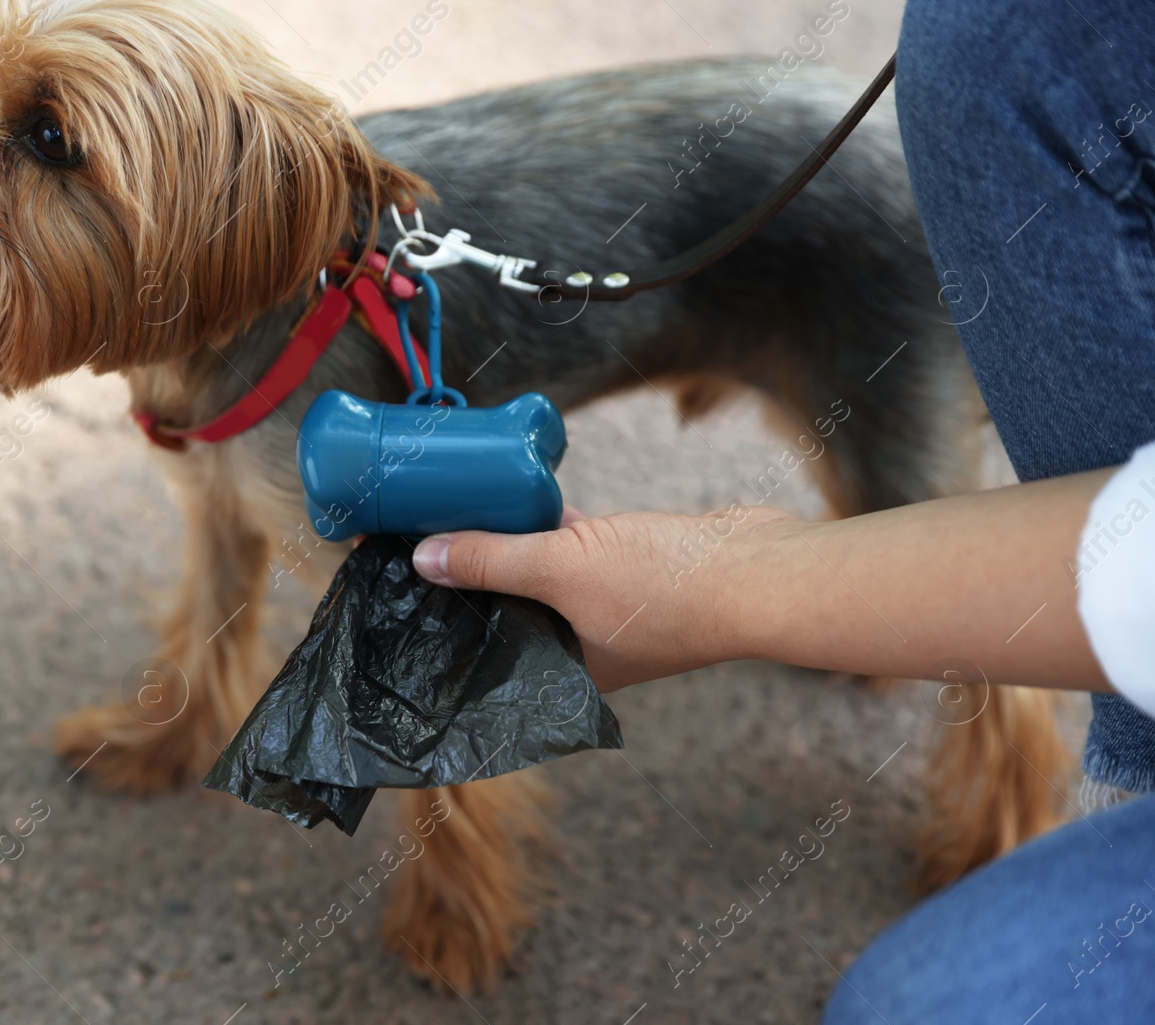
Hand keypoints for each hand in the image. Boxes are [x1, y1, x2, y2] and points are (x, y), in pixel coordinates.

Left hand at [411, 503, 797, 691]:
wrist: (761, 570)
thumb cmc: (669, 590)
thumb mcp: (561, 569)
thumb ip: (492, 561)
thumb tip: (425, 559)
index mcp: (560, 673)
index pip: (484, 649)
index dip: (446, 618)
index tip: (406, 584)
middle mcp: (581, 648)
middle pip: (506, 609)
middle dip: (470, 576)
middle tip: (419, 537)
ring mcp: (607, 608)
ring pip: (538, 574)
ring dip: (508, 543)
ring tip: (456, 511)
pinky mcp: (629, 568)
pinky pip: (571, 546)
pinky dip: (548, 523)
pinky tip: (521, 494)